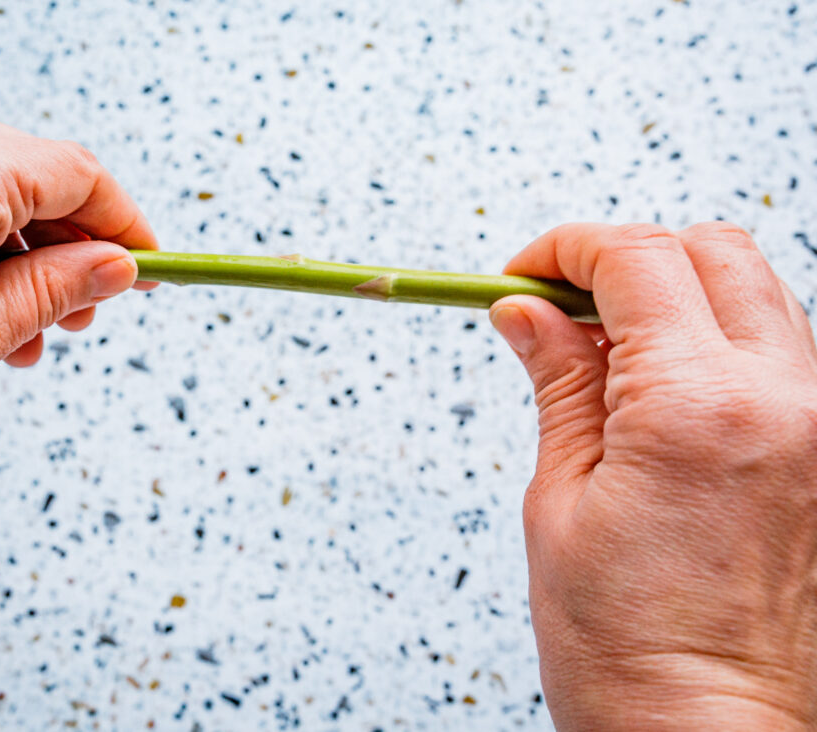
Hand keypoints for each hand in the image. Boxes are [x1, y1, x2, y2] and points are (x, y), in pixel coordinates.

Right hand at [490, 223, 816, 729]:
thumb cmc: (628, 650)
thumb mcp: (560, 502)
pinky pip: (782, 350)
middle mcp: (785, 400)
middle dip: (627, 258)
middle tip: (563, 305)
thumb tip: (526, 313)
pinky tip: (664, 390)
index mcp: (697, 408)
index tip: (523, 274)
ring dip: (678, 295)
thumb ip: (558, 384)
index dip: (566, 248)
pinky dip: (718, 340)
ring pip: (757, 292)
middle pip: (713, 251)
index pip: (638, 259)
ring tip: (609, 355)